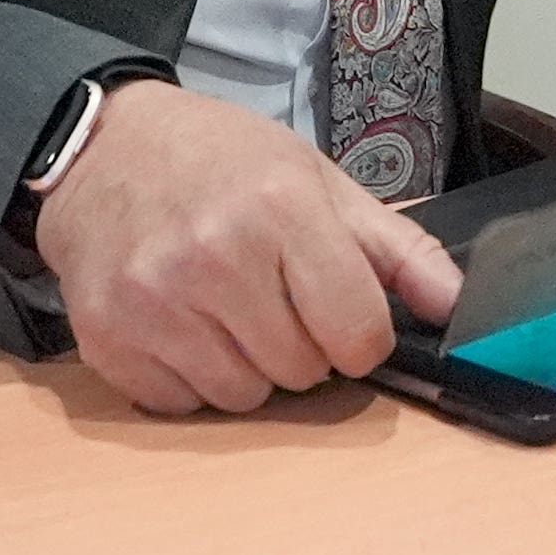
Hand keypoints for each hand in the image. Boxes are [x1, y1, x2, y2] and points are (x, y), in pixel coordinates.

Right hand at [30, 76, 461, 415]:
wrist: (100, 149)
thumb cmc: (219, 162)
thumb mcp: (315, 179)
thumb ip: (395, 247)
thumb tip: (455, 306)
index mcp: (280, 207)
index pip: (359, 335)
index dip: (360, 333)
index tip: (338, 309)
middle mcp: (215, 256)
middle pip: (303, 373)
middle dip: (299, 345)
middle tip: (268, 295)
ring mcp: (154, 302)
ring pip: (244, 398)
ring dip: (245, 366)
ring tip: (221, 307)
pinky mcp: (108, 340)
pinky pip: (181, 405)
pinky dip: (188, 378)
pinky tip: (177, 322)